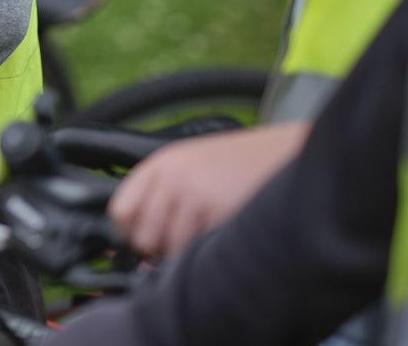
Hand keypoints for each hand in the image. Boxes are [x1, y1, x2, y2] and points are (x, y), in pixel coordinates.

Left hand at [109, 121, 309, 256]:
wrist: (286, 154)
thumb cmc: (238, 163)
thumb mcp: (190, 163)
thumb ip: (161, 192)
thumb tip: (133, 234)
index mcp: (161, 164)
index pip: (120, 210)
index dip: (129, 231)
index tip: (143, 237)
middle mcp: (174, 178)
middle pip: (144, 237)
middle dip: (160, 247)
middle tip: (183, 239)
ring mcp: (198, 196)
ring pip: (173, 249)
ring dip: (189, 252)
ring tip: (208, 233)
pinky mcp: (223, 213)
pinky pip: (201, 250)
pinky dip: (210, 251)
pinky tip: (224, 233)